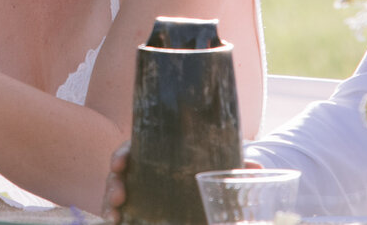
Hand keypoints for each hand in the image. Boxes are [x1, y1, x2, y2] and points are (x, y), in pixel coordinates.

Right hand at [103, 142, 256, 214]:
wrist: (203, 183)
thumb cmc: (206, 167)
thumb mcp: (218, 165)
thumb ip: (234, 165)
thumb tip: (256, 167)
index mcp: (154, 153)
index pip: (131, 149)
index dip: (122, 155)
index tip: (120, 164)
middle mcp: (140, 170)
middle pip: (117, 173)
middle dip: (114, 184)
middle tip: (119, 197)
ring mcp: (136, 190)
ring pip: (114, 193)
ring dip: (109, 203)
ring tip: (115, 217)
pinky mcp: (136, 207)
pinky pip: (120, 211)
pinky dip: (114, 217)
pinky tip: (116, 223)